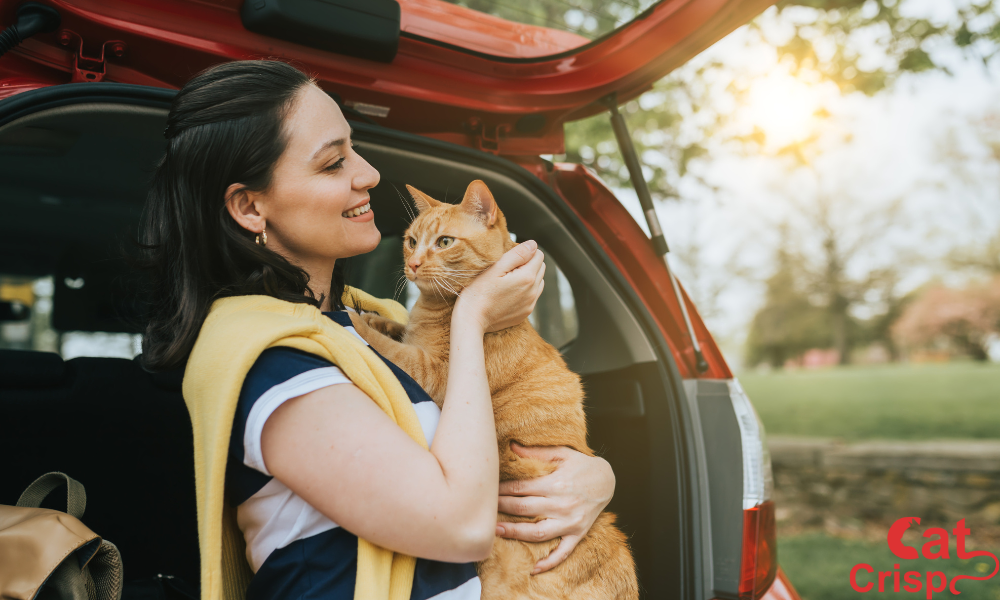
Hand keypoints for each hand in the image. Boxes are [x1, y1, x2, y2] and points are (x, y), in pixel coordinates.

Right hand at [455, 240, 544, 332]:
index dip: (525, 252)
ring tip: (509, 280)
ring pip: (539, 282)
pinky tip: (509, 292)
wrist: (472, 319)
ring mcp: (530, 304)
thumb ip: (517, 254)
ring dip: (529, 277)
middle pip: (541, 268)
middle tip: (508, 268)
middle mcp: (533, 292)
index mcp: (527, 277)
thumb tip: (533, 244)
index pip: (538, 255)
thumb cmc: (479, 291)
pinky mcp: (525, 313)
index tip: (510, 258)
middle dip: (528, 263)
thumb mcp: (496, 267)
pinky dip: (525, 290)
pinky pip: (533, 296)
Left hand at [495, 443, 614, 573]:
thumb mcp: (562, 453)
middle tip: (485, 509)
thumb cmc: (582, 465)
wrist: (608, 479)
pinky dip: (549, 562)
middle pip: (525, 509)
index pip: (521, 488)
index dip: (502, 490)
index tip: (488, 490)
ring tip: (497, 531)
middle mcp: (562, 504)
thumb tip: (512, 447)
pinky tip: (533, 568)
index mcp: (556, 483)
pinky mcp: (578, 533)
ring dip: (516, 533)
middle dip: (502, 508)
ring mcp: (570, 521)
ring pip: (538, 533)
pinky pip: (563, 552)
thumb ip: (537, 453)